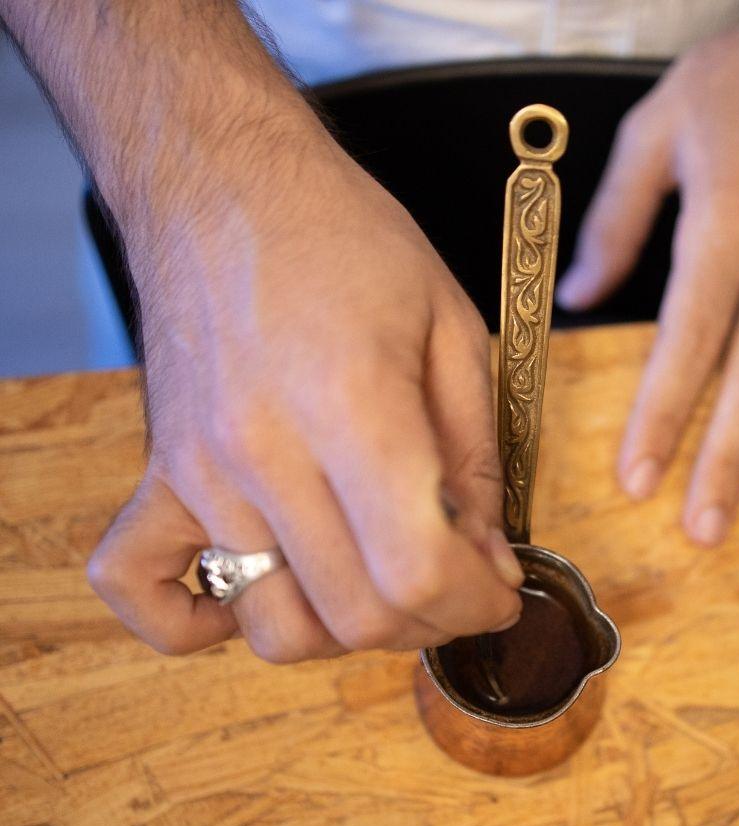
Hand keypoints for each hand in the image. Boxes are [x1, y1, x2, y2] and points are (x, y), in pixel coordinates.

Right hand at [89, 133, 522, 659]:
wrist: (224, 184)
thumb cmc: (345, 241)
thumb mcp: (453, 331)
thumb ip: (479, 460)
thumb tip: (488, 558)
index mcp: (353, 404)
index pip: (417, 570)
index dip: (478, 603)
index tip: (500, 591)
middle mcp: (264, 450)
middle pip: (356, 615)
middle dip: (433, 623)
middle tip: (460, 586)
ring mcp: (200, 472)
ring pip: (275, 627)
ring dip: (345, 632)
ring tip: (379, 583)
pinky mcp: (160, 475)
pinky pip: (144, 591)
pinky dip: (200, 623)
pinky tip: (260, 588)